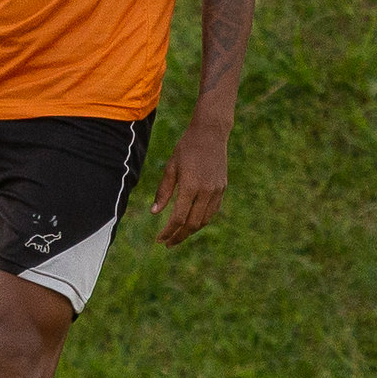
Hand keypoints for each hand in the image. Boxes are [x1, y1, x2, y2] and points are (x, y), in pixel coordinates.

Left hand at [150, 126, 228, 245]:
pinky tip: (192, 223)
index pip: (179, 218)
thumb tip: (154, 213)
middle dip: (179, 236)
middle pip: (193, 224)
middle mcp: (206, 191)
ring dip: (191, 231)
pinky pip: (212, 211)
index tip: (159, 240)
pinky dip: (202, 220)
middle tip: (168, 243)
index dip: (168, 231)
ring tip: (178, 235)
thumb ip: (163, 192)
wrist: (211, 134)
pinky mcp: (222, 188)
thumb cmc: (186, 148)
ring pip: (204, 220)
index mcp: (190, 186)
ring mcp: (216, 191)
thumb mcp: (171, 167)